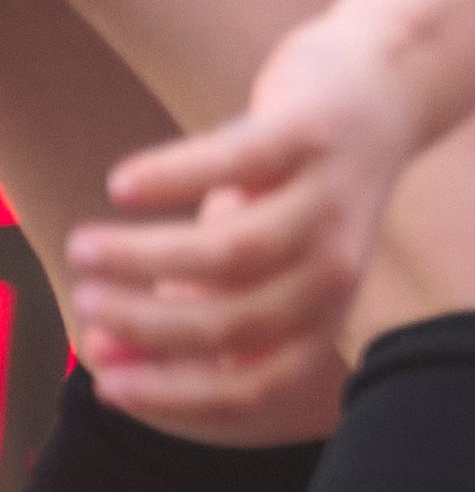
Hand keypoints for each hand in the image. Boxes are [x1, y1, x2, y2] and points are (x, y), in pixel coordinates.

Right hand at [67, 22, 420, 426]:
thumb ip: (185, 308)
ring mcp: (329, 201)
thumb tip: (102, 356)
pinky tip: (121, 187)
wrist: (375, 98)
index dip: (178, 393)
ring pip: (232, 251)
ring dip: (145, 257)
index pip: (257, 381)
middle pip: (236, 320)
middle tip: (84, 301)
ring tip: (82, 248)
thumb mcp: (247, 263)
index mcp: (323, 314)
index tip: (103, 387)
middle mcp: (335, 269)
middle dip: (147, 324)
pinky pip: (236, 164)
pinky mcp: (310, 136)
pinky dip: (172, 178)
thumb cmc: (289, 193)